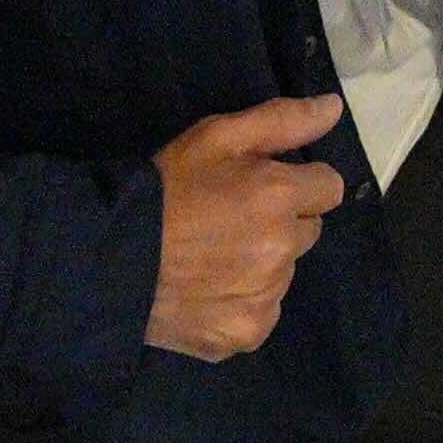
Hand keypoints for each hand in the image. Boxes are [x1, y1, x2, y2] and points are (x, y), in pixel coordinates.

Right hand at [142, 95, 348, 361]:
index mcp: (279, 196)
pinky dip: (242, 303)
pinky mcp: (247, 334)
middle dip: (281, 223)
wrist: (108, 260)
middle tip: (229, 221)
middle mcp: (282, 249)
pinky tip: (206, 291)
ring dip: (262, 264)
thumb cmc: (163, 189)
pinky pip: (262, 311)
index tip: (262, 187)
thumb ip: (281, 121)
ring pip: (284, 273)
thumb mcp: (215, 137)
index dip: (297, 183)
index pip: (329, 187)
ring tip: (211, 258)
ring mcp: (266, 297)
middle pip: (308, 231)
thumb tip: (334, 108)